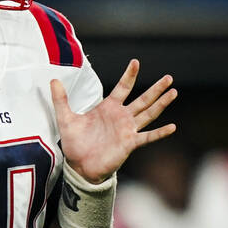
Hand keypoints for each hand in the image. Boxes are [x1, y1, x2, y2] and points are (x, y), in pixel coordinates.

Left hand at [51, 59, 176, 182]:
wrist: (79, 165)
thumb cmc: (75, 143)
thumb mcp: (66, 118)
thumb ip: (61, 100)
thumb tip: (53, 80)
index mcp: (108, 108)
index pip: (122, 88)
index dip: (129, 75)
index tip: (136, 62)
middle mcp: (121, 117)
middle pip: (143, 99)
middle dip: (156, 88)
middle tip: (169, 77)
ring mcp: (128, 130)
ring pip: (149, 113)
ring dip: (161, 104)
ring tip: (174, 92)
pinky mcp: (130, 143)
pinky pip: (148, 137)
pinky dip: (160, 132)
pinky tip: (172, 126)